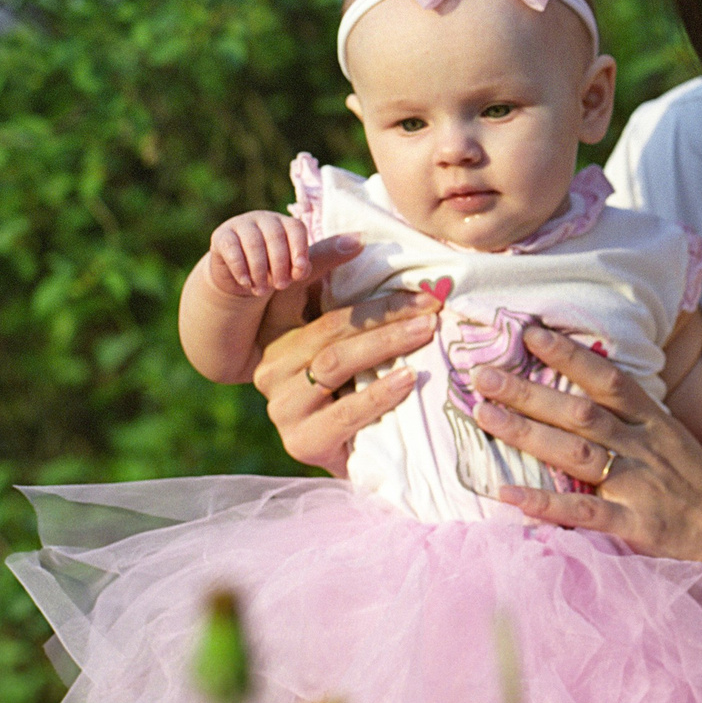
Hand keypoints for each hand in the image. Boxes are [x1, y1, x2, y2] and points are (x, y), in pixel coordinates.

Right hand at [208, 211, 318, 297]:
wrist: (242, 282)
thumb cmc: (276, 272)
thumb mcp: (301, 268)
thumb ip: (327, 257)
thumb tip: (359, 242)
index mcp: (286, 223)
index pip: (296, 228)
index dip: (299, 250)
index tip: (299, 273)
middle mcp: (265, 219)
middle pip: (275, 235)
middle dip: (279, 264)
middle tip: (281, 286)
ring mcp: (241, 225)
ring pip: (253, 242)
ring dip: (259, 270)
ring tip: (262, 291)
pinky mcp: (221, 236)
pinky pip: (232, 248)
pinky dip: (241, 268)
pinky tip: (246, 282)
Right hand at [251, 272, 438, 473]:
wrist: (359, 459)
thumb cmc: (360, 391)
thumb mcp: (355, 346)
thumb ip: (356, 309)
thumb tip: (387, 256)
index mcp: (279, 335)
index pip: (295, 290)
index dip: (323, 262)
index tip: (361, 243)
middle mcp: (272, 367)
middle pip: (330, 327)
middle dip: (384, 310)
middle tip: (429, 302)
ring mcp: (282, 406)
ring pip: (335, 362)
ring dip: (386, 342)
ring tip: (426, 330)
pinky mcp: (301, 441)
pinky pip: (344, 411)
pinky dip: (380, 393)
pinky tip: (409, 378)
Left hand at [472, 326, 701, 568]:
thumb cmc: (699, 487)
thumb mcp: (672, 439)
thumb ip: (632, 418)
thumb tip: (583, 392)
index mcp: (653, 421)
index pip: (608, 379)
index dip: (569, 354)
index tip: (529, 333)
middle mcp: (643, 446)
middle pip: (580, 412)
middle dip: (529, 391)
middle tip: (482, 374)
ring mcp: (639, 486)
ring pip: (576, 453)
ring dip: (527, 433)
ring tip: (484, 416)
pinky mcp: (635, 526)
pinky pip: (583, 512)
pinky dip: (543, 503)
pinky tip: (506, 494)